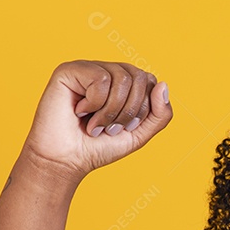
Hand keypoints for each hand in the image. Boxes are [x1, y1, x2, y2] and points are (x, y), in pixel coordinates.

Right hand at [20, 60, 172, 183]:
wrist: (67, 160)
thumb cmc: (99, 147)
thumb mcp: (139, 134)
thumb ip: (160, 114)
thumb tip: (162, 84)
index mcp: (123, 83)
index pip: (150, 82)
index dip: (144, 108)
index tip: (125, 128)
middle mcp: (106, 71)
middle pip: (139, 77)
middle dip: (130, 111)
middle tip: (110, 128)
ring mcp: (88, 68)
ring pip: (122, 79)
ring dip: (112, 111)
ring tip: (95, 125)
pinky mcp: (70, 70)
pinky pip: (101, 78)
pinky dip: (95, 104)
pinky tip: (79, 112)